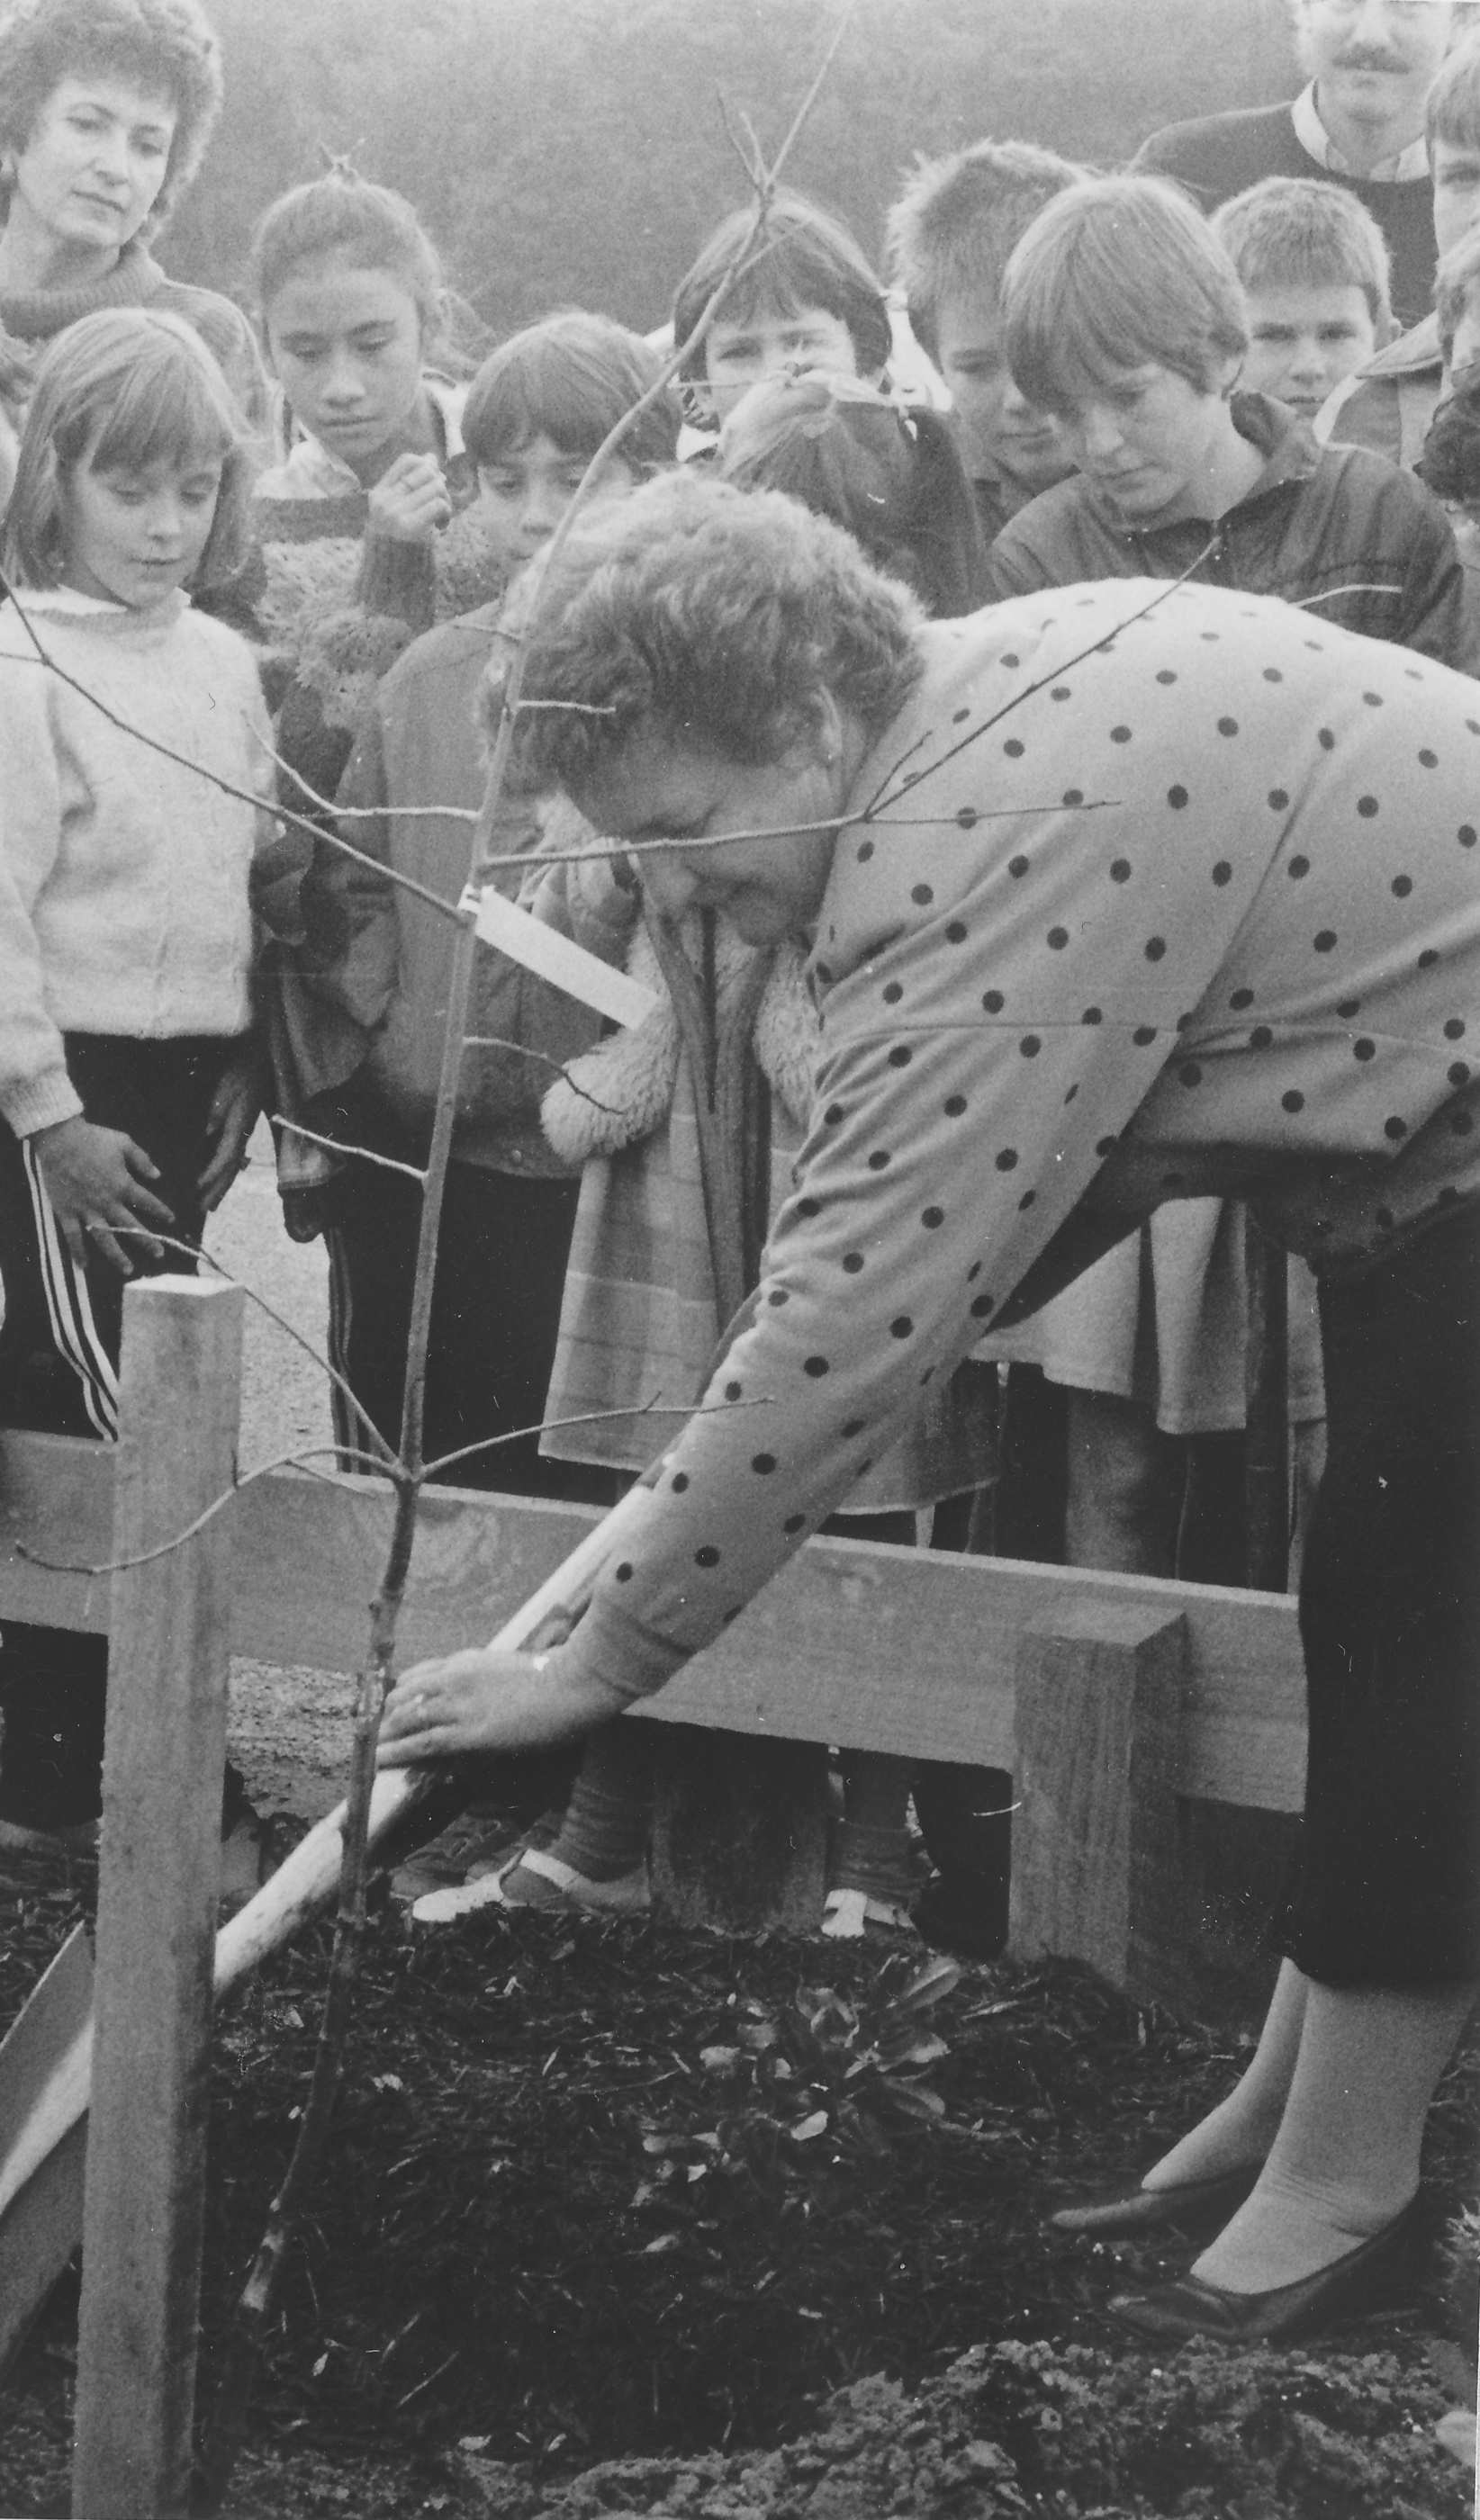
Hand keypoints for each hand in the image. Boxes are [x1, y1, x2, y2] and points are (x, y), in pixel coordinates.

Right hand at [33, 1115, 174, 1274]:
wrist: (59, 1140)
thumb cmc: (93, 1139)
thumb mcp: (124, 1143)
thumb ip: (142, 1160)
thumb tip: (158, 1176)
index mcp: (123, 1185)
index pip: (148, 1203)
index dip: (161, 1212)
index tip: (172, 1221)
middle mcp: (108, 1202)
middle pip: (131, 1227)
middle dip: (147, 1241)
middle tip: (160, 1254)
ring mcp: (87, 1210)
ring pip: (105, 1239)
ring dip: (118, 1256)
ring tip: (129, 1270)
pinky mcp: (67, 1212)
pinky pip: (73, 1237)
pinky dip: (78, 1252)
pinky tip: (84, 1265)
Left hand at [198, 1045, 266, 1210]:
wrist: (261, 1058)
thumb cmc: (242, 1069)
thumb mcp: (228, 1084)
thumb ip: (218, 1107)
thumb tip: (207, 1131)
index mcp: (239, 1125)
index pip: (225, 1156)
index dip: (212, 1174)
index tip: (197, 1187)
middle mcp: (243, 1133)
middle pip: (231, 1169)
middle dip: (217, 1190)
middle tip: (202, 1210)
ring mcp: (244, 1132)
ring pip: (233, 1166)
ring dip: (221, 1186)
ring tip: (210, 1204)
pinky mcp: (241, 1127)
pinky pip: (233, 1157)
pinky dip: (225, 1172)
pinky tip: (220, 1179)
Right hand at [365, 451, 452, 544]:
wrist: (392, 573)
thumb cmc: (399, 539)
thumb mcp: (400, 508)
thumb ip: (413, 484)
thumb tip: (431, 457)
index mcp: (379, 492)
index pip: (406, 461)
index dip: (426, 464)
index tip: (434, 480)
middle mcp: (384, 500)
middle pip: (425, 472)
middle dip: (441, 483)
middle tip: (442, 501)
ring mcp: (395, 513)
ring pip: (435, 487)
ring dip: (447, 500)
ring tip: (443, 516)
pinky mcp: (410, 527)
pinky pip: (438, 505)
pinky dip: (447, 513)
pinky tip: (442, 525)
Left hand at [377, 1646, 623, 1763]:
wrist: (574, 1684)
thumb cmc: (555, 1676)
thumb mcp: (513, 1668)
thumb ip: (489, 1678)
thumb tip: (482, 1694)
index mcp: (467, 1660)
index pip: (419, 1674)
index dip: (399, 1694)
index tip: (389, 1708)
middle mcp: (456, 1677)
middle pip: (404, 1695)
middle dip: (385, 1716)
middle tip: (376, 1735)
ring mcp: (461, 1704)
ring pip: (407, 1719)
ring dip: (385, 1737)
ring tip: (371, 1752)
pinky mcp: (470, 1732)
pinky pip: (423, 1742)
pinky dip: (398, 1751)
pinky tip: (382, 1760)